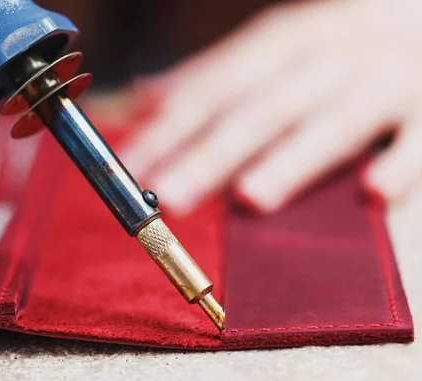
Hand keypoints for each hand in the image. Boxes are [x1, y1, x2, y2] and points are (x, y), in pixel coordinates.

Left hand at [122, 0, 421, 214]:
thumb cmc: (339, 39)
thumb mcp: (276, 43)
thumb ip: (215, 72)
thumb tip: (145, 93)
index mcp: (283, 43)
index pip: (213, 92)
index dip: (167, 131)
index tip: (128, 170)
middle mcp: (327, 58)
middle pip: (260, 112)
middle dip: (212, 155)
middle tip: (170, 197)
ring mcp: (383, 81)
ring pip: (333, 124)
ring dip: (292, 160)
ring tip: (250, 198)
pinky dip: (401, 161)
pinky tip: (375, 191)